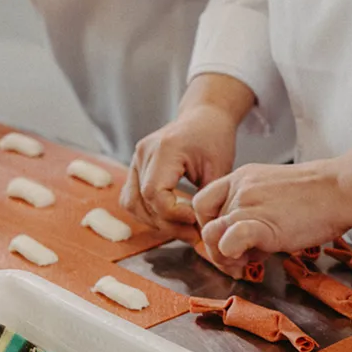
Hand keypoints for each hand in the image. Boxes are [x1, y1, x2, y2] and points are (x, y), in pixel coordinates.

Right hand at [122, 75, 252, 234]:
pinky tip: (169, 219)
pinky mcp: (136, 167)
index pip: (154, 193)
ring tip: (183, 229)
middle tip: (193, 234)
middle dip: (167, 224)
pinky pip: (131, 198)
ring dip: (155, 222)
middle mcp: (144, 153)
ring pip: (132, 203)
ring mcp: (136, 159)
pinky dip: (147, 213)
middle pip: (141, 201)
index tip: (195, 221)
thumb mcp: (220, 168)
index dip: (173, 214)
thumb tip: (202, 231)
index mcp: (165, 149)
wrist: (204, 117)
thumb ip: (208, 198)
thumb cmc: (214, 138)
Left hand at [193, 138, 351, 274]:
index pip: (203, 202)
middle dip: (216, 247)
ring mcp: (248, 204)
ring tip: (246, 262)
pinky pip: (229, 240)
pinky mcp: (261, 223)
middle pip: (206, 223)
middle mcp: (240, 188)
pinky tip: (252, 260)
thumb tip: (246, 244)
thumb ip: (256, 211)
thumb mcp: (276, 194)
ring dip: (222, 256)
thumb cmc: (319, 196)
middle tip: (238, 259)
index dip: (209, 225)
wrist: (341, 189)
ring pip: (211, 235)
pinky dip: (231, 254)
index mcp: (241, 178)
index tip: (226, 240)